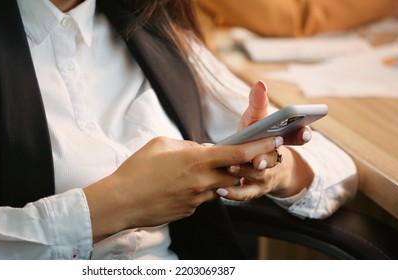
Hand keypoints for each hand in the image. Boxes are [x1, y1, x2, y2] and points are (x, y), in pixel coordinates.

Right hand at [83, 135, 281, 241]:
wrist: (122, 202)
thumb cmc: (137, 169)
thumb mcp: (161, 144)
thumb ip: (185, 144)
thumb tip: (198, 149)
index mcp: (197, 160)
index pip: (239, 153)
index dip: (260, 146)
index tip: (275, 140)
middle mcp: (203, 181)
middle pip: (236, 174)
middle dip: (242, 166)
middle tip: (242, 157)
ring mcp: (197, 199)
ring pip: (219, 187)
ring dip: (217, 178)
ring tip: (195, 171)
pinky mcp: (189, 211)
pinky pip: (202, 198)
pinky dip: (199, 189)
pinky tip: (178, 185)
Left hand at [217, 81, 313, 200]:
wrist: (254, 166)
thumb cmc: (255, 137)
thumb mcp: (256, 120)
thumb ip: (258, 104)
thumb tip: (259, 84)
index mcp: (281, 140)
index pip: (298, 137)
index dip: (302, 135)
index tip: (305, 133)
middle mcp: (275, 159)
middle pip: (273, 158)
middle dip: (266, 158)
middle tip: (258, 159)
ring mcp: (265, 176)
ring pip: (258, 175)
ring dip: (245, 172)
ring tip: (232, 168)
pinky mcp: (253, 190)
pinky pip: (244, 193)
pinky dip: (233, 192)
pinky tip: (220, 190)